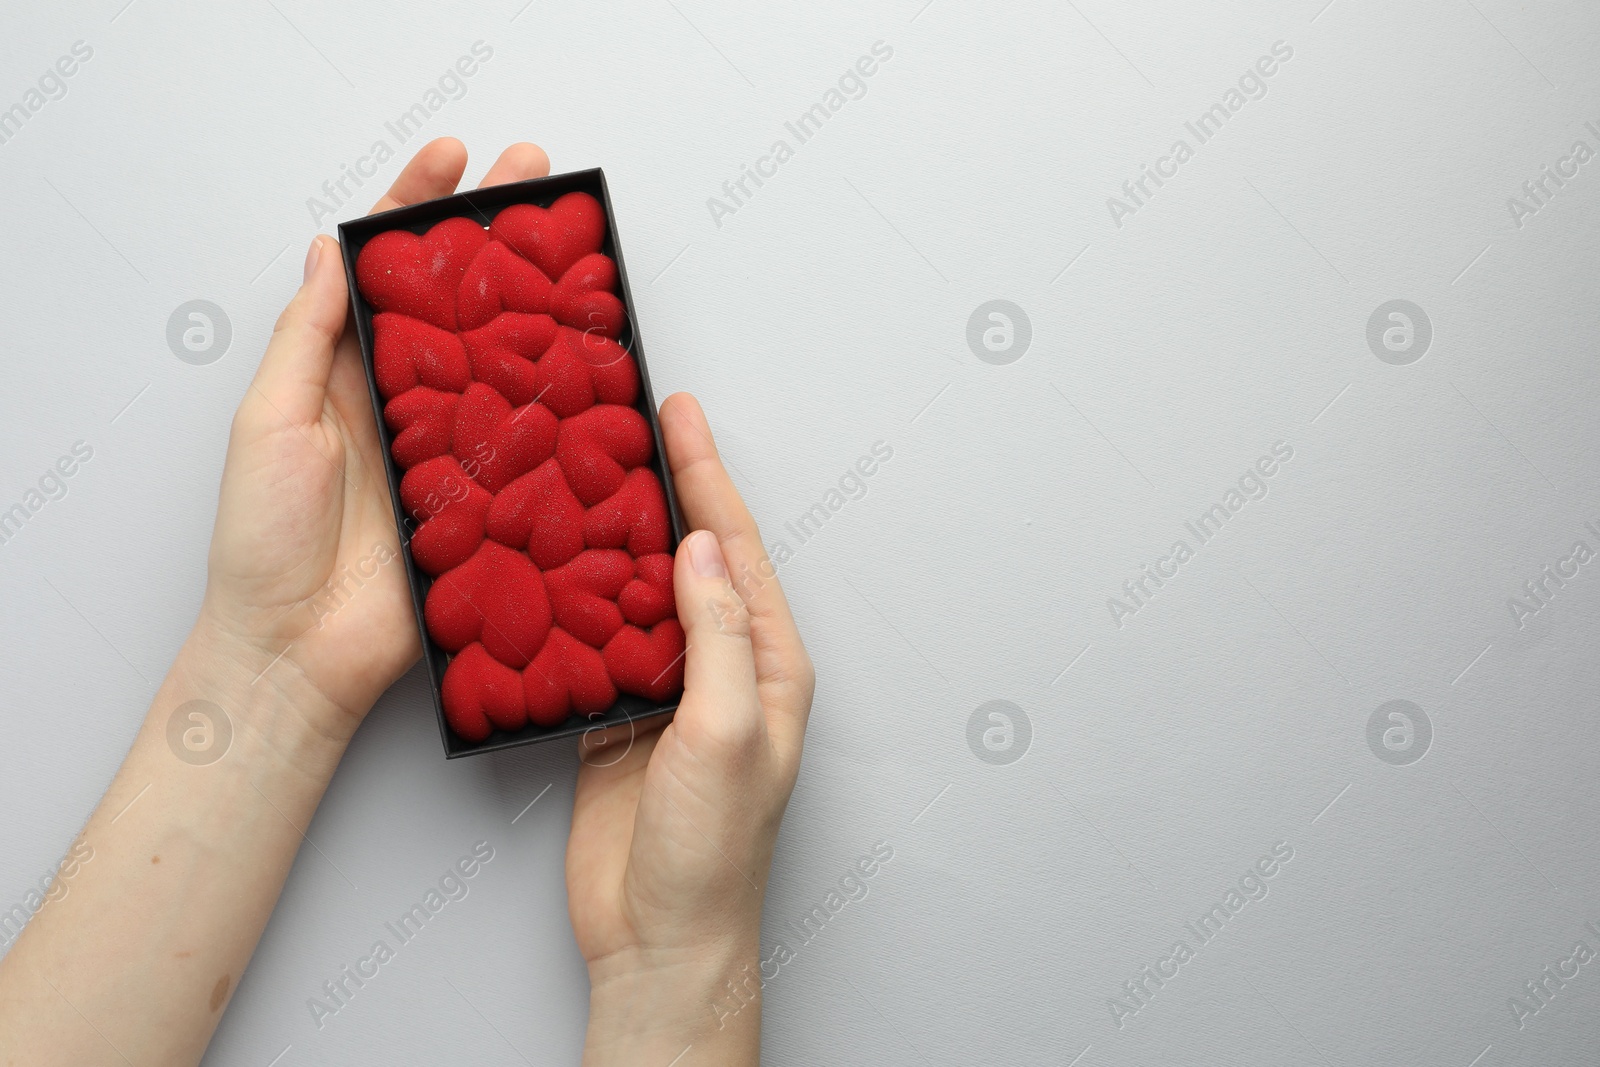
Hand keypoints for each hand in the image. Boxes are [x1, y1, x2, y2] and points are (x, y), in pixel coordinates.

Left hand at [201, 138, 552, 737]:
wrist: (301, 651)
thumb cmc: (265, 541)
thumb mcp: (268, 422)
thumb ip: (307, 338)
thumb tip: (332, 253)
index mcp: (345, 373)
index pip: (385, 272)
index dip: (418, 209)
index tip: (453, 156)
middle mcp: (406, 402)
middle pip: (458, 299)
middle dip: (497, 234)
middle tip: (537, 177)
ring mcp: (453, 448)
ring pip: (502, 360)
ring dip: (537, 303)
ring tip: (574, 250)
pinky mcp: (488, 498)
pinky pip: (528, 439)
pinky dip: (559, 400)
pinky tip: (587, 359)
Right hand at [568, 394, 815, 1064]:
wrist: (659, 936)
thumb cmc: (712, 852)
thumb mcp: (727, 735)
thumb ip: (717, 639)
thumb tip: (697, 552)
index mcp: (769, 665)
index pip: (734, 550)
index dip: (707, 476)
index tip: (679, 413)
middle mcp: (724, 668)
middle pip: (689, 556)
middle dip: (662, 487)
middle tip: (626, 420)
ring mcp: (669, 690)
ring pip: (639, 590)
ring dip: (613, 535)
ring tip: (582, 471)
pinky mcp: (618, 715)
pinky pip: (597, 638)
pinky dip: (575, 597)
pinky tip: (552, 563)